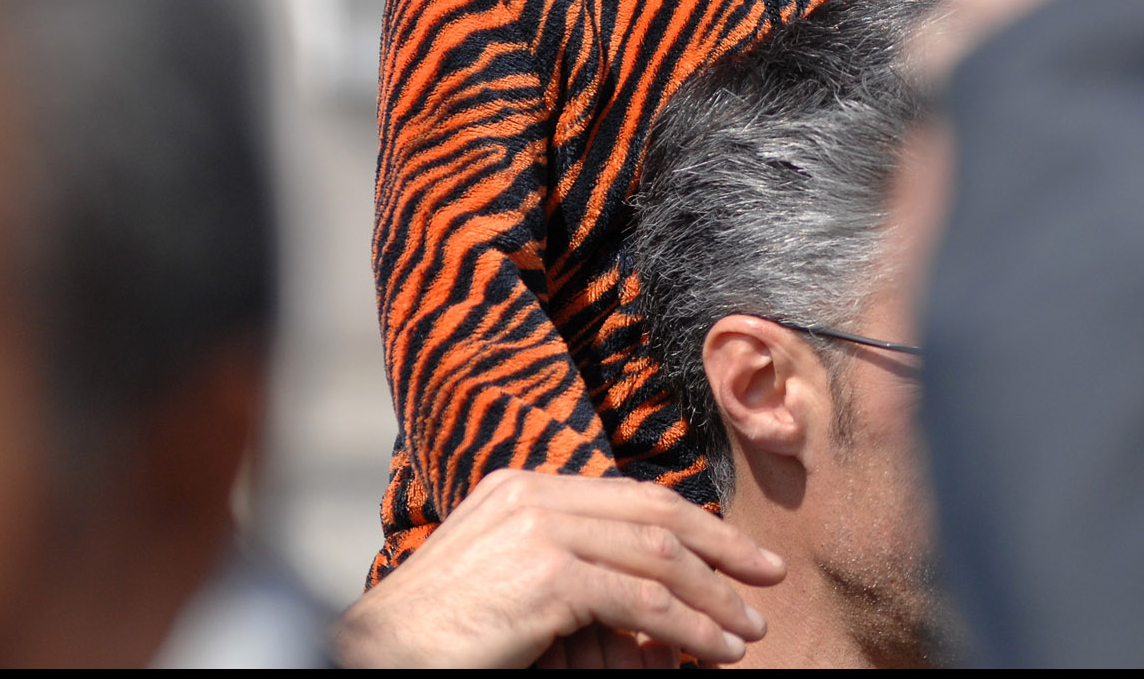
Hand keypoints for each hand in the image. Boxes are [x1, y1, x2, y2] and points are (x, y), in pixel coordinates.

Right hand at [330, 469, 784, 668]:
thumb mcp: (500, 578)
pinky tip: (716, 651)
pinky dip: (691, 628)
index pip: (630, 496)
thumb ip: (559, 562)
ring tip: (750, 631)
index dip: (693, 523)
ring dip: (716, 598)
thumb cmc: (435, 636)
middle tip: (768, 577)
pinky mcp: (546, 577)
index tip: (736, 554)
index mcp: (521, 487)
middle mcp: (533, 495)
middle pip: (655, 515)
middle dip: (722, 548)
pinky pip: (643, 601)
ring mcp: (539, 530)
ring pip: (659, 558)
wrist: (375, 657)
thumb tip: (635, 584)